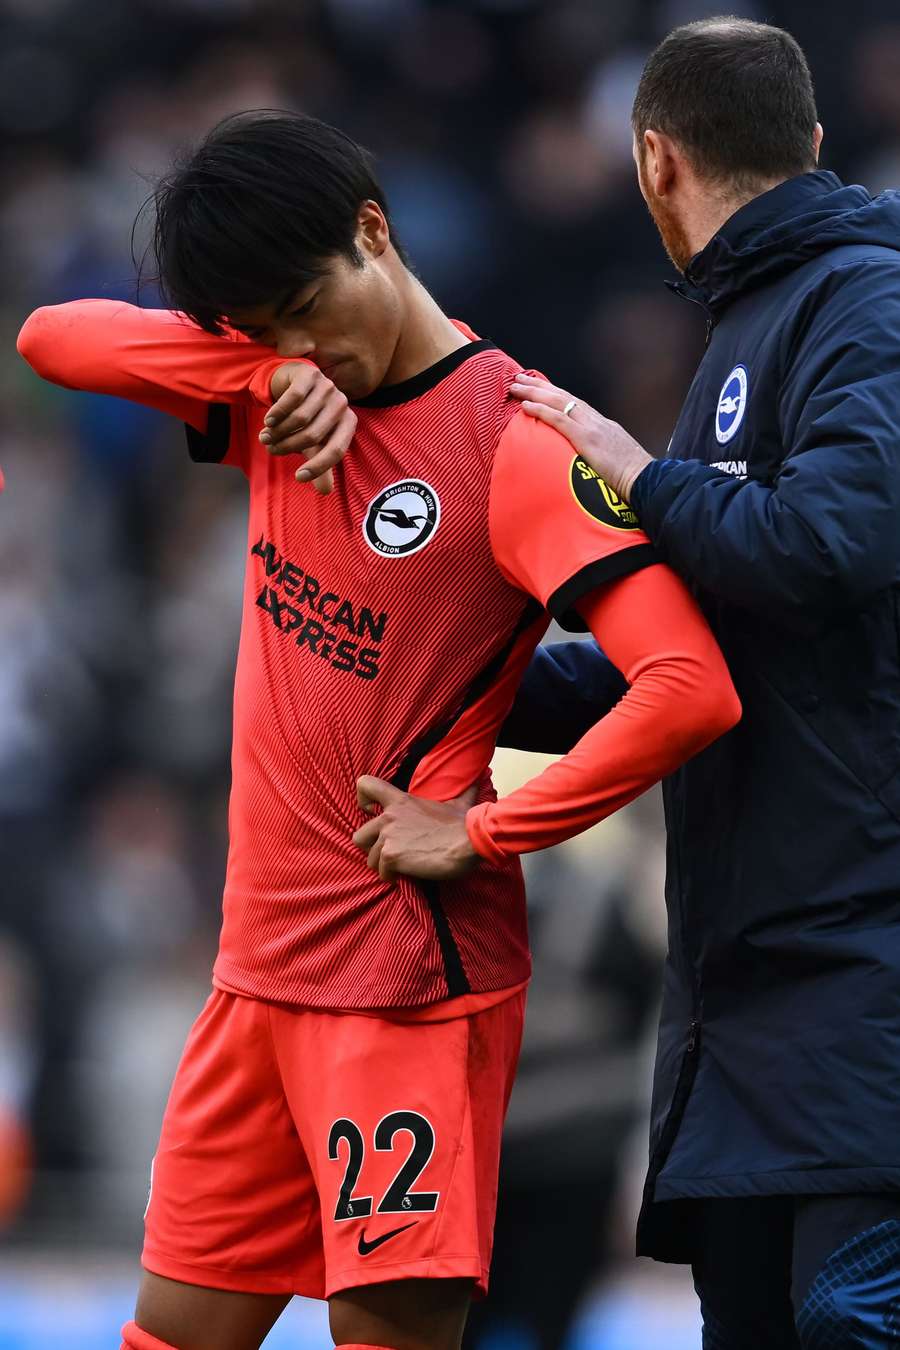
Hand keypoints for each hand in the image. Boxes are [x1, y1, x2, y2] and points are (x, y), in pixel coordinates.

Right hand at [260, 363, 357, 494]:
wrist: (293, 382)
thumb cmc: (307, 417)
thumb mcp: (313, 442)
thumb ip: (320, 464)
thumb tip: (326, 492)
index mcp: (348, 422)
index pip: (336, 450)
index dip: (318, 467)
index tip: (299, 477)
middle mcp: (342, 403)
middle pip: (313, 435)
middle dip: (288, 447)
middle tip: (271, 450)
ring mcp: (327, 386)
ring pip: (300, 418)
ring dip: (279, 432)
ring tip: (266, 437)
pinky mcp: (310, 374)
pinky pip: (291, 399)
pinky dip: (277, 413)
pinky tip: (267, 421)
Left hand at [352, 777, 479, 881]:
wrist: (470, 842)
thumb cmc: (464, 824)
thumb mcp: (459, 802)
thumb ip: (462, 790)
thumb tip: (482, 775)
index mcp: (400, 801)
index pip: (365, 785)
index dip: (362, 800)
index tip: (370, 811)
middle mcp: (389, 817)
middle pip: (359, 836)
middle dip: (372, 848)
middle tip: (392, 853)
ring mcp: (388, 836)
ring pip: (370, 859)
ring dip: (384, 867)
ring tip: (403, 867)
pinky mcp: (391, 855)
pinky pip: (382, 873)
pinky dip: (393, 878)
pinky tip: (407, 876)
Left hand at [509, 374, 652, 501]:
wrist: (645, 479)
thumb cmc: (631, 475)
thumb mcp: (614, 455)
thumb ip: (599, 450)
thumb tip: (586, 455)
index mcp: (601, 423)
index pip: (573, 403)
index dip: (553, 393)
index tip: (537, 386)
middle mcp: (595, 419)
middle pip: (562, 396)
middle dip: (539, 386)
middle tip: (519, 378)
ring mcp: (591, 427)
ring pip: (558, 402)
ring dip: (534, 393)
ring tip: (516, 386)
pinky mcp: (587, 438)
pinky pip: (559, 420)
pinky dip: (541, 411)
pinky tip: (526, 406)